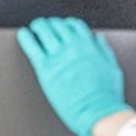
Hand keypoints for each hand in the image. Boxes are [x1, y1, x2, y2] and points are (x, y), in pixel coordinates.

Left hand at [17, 17, 131, 135]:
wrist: (97, 112)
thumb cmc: (106, 95)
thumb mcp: (112, 68)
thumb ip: (103, 50)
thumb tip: (97, 38)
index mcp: (89, 47)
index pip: (74, 26)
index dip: (66, 23)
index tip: (63, 25)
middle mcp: (73, 48)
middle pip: (57, 26)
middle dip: (51, 23)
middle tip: (46, 25)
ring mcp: (58, 57)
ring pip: (44, 31)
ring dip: (38, 26)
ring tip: (35, 27)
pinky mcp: (45, 69)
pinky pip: (32, 47)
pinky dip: (26, 37)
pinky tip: (23, 34)